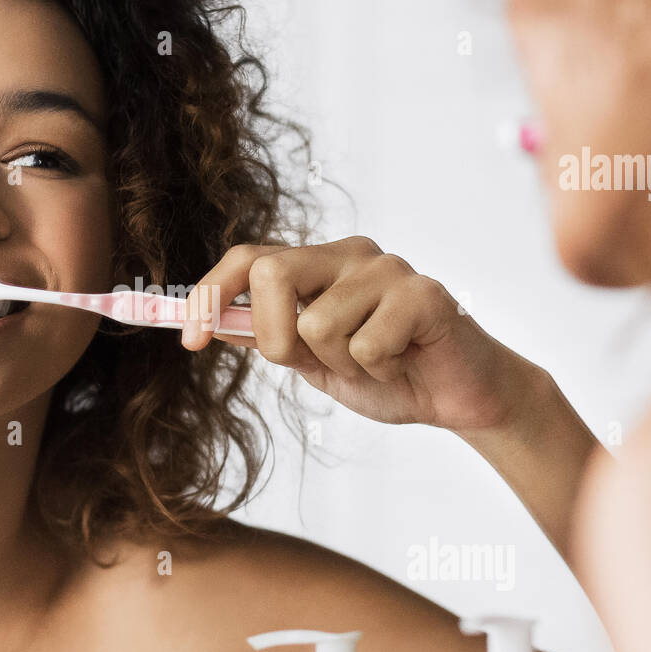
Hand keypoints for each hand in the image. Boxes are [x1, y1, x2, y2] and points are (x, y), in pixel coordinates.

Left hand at [180, 236, 538, 433]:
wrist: (459, 397)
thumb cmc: (389, 372)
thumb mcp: (313, 361)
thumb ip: (268, 337)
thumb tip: (209, 324)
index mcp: (319, 263)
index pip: (249, 257)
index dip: (211, 295)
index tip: (190, 341)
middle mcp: (351, 254)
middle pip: (273, 274)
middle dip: (276, 337)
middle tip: (311, 362)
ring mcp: (390, 270)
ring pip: (318, 324)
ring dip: (339, 364)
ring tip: (376, 363)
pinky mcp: (425, 294)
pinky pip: (366, 345)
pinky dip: (380, 371)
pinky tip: (405, 362)